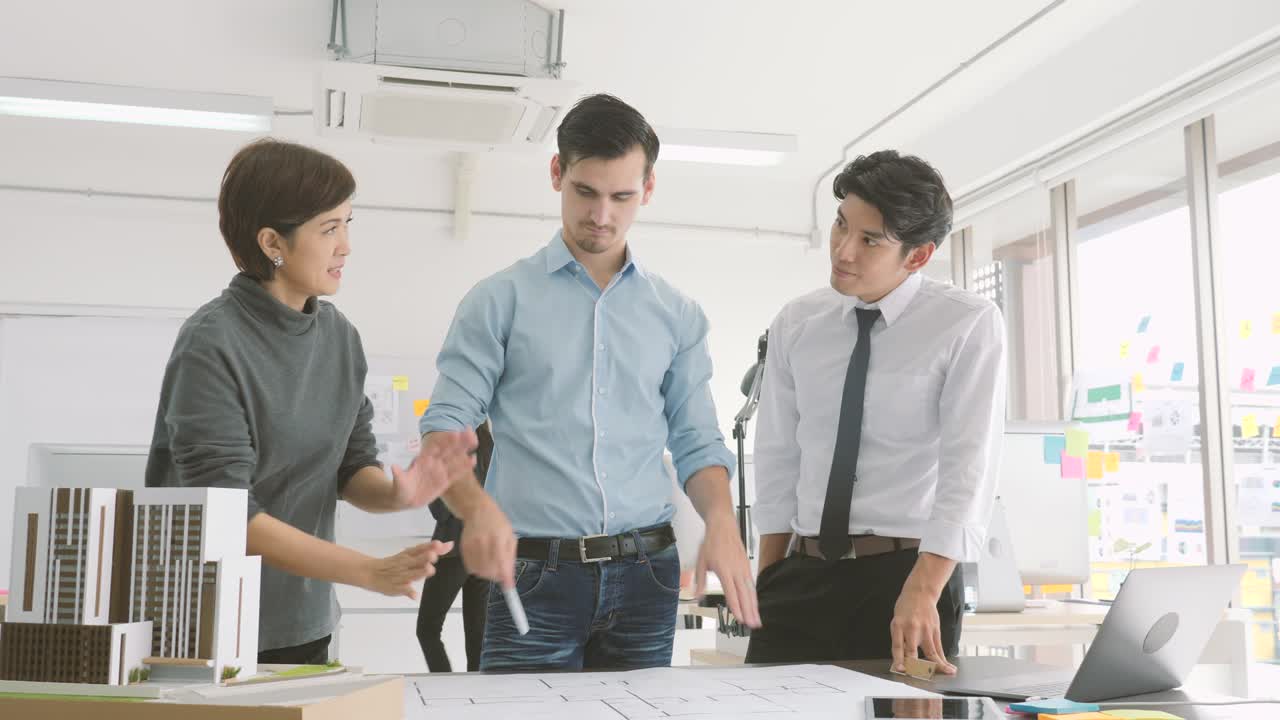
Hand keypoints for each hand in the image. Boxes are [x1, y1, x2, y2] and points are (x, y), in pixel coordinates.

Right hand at [361, 540, 451, 599]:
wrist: (371, 573)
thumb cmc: (395, 563)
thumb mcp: (410, 553)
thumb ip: (430, 550)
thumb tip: (449, 545)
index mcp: (408, 554)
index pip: (420, 548)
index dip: (430, 546)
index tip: (439, 544)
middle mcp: (405, 563)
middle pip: (417, 560)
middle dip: (425, 558)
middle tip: (433, 556)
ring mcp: (401, 576)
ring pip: (412, 574)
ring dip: (420, 572)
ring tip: (429, 570)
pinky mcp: (396, 588)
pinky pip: (403, 590)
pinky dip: (409, 593)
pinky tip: (415, 595)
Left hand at [390, 428, 477, 509]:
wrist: (406, 499)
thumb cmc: (400, 489)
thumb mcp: (398, 483)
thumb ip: (398, 475)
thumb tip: (393, 467)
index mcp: (422, 460)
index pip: (434, 448)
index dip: (443, 440)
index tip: (453, 433)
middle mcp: (433, 463)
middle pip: (447, 450)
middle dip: (457, 441)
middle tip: (469, 432)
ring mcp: (440, 471)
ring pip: (453, 459)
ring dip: (463, 450)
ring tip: (474, 442)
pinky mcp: (445, 481)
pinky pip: (456, 473)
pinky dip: (464, 467)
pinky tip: (473, 460)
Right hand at [459, 496, 516, 588]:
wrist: (477, 509)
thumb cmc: (497, 522)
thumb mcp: (510, 536)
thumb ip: (510, 558)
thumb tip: (510, 577)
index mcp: (499, 538)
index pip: (502, 564)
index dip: (506, 578)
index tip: (509, 588)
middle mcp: (484, 543)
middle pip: (490, 571)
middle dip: (497, 576)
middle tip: (501, 574)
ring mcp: (472, 545)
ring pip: (479, 571)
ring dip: (487, 573)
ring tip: (492, 565)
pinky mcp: (463, 548)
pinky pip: (470, 567)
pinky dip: (477, 569)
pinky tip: (482, 562)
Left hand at [695, 513, 760, 627]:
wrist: (723, 526)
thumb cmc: (712, 542)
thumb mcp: (701, 561)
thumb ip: (700, 580)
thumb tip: (696, 596)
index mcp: (724, 570)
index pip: (732, 592)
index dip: (736, 607)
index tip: (740, 619)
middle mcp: (736, 570)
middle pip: (745, 594)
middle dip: (749, 611)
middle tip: (753, 625)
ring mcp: (743, 568)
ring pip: (751, 590)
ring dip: (754, 607)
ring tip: (757, 621)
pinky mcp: (747, 566)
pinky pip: (752, 584)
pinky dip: (754, 596)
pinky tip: (755, 605)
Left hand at [890, 583, 956, 674]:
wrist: (920, 592)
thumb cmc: (906, 607)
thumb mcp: (897, 620)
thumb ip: (900, 638)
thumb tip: (903, 659)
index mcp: (898, 626)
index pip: (897, 646)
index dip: (898, 659)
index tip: (900, 669)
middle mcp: (911, 629)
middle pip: (912, 651)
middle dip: (914, 666)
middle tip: (916, 676)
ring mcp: (925, 630)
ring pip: (930, 652)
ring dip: (937, 665)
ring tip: (945, 674)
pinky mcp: (935, 630)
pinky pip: (938, 648)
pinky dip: (942, 659)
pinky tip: (947, 666)